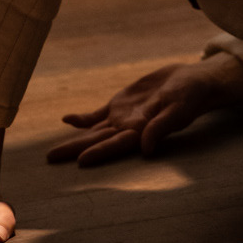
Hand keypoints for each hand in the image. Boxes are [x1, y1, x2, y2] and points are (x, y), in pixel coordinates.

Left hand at [47, 55, 242, 167]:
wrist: (192, 81)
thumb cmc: (189, 96)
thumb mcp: (178, 109)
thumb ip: (161, 128)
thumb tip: (146, 149)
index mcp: (141, 132)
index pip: (116, 145)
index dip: (99, 152)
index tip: (80, 161)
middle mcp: (128, 128)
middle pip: (97, 141)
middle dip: (74, 151)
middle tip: (50, 160)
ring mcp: (123, 117)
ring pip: (94, 131)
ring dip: (74, 141)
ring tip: (53, 153)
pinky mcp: (122, 104)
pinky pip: (99, 114)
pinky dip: (84, 119)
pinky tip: (68, 120)